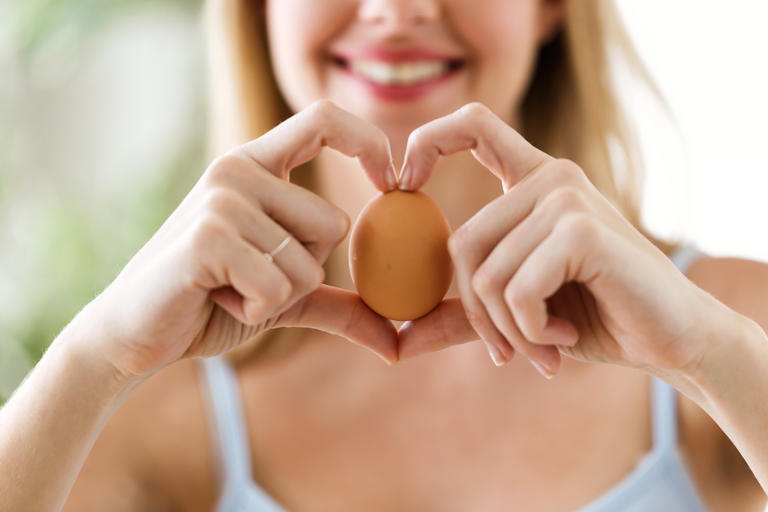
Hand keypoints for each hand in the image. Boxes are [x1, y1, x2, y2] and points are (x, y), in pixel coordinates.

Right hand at [77, 100, 399, 378]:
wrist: (136, 334)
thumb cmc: (211, 305)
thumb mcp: (284, 298)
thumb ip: (338, 305)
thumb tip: (396, 344)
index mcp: (256, 165)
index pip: (323, 119)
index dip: (368, 141)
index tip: (391, 181)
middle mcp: (238, 169)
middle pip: (335, 224)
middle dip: (305, 272)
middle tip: (249, 276)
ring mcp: (222, 197)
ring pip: (309, 262)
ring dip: (277, 296)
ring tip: (226, 288)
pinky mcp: (209, 235)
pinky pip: (279, 286)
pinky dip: (256, 310)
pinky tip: (216, 299)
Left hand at [397, 103, 726, 378]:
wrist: (670, 339)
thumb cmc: (593, 317)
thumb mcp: (516, 314)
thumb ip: (462, 315)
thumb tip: (397, 341)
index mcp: (532, 181)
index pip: (474, 126)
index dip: (427, 140)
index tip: (402, 184)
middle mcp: (550, 178)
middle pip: (461, 243)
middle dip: (479, 314)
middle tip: (508, 351)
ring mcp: (566, 197)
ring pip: (486, 273)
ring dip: (508, 329)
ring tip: (543, 346)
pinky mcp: (581, 229)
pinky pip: (517, 289)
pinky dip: (530, 330)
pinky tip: (563, 337)